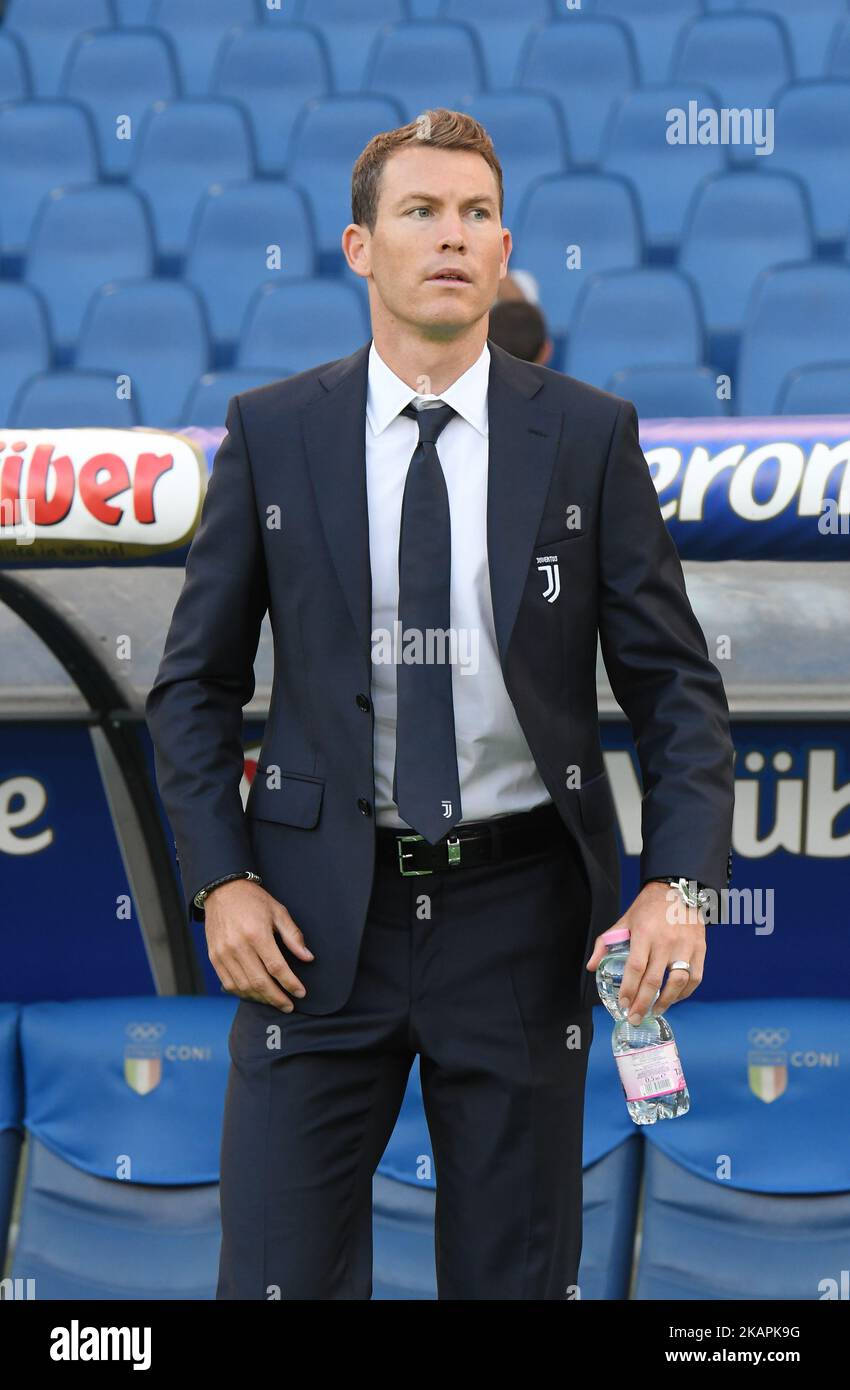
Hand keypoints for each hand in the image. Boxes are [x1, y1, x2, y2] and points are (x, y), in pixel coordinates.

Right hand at [204, 878, 314, 1011]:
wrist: (222, 891)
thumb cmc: (253, 900)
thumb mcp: (278, 911)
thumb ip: (293, 936)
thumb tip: (308, 957)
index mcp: (256, 934)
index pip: (276, 967)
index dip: (290, 983)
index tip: (301, 993)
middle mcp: (238, 946)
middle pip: (260, 982)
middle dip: (277, 998)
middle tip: (289, 1006)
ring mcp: (223, 954)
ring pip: (243, 987)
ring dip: (261, 999)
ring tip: (274, 1001)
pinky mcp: (214, 957)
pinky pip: (229, 984)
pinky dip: (243, 993)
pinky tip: (255, 995)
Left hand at [585, 880, 704, 1023]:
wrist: (679, 889)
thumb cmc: (648, 907)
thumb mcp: (624, 920)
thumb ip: (606, 943)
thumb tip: (591, 966)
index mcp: (644, 933)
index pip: (635, 967)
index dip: (629, 989)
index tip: (623, 1004)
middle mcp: (666, 941)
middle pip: (654, 980)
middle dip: (642, 1003)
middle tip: (634, 1018)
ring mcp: (685, 946)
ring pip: (677, 982)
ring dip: (666, 1002)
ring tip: (654, 1012)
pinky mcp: (700, 949)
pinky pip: (694, 977)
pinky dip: (685, 993)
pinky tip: (674, 999)